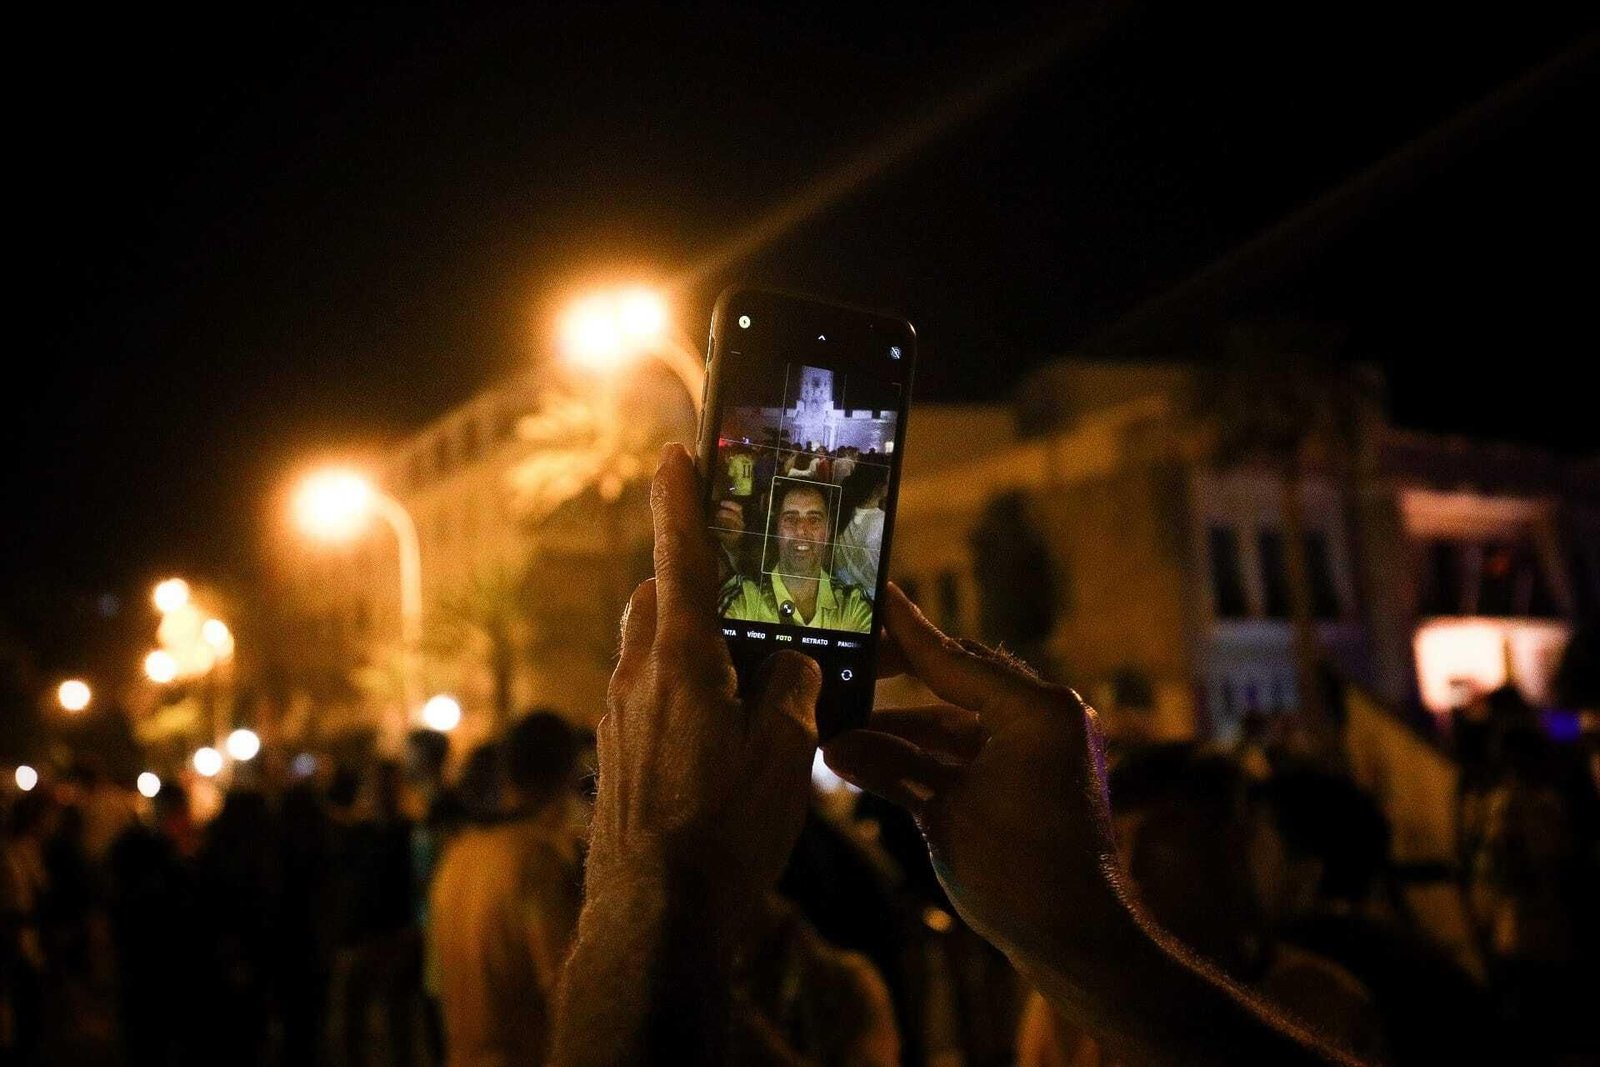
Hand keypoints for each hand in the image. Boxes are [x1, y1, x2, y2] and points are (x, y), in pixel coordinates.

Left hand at [589, 444, 819, 930]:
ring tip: (740, 677)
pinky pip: (645, 698)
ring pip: (648, 652)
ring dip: (685, 644)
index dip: (679, 503)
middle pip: (658, 603)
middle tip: (738, 595)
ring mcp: (617, 721)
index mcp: (681, 665)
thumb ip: (791, 692)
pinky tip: (716, 736)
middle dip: (690, 584)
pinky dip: (677, 692)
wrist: (653, 918)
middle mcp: (638, 680)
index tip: (673, 455)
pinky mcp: (615, 758)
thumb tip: (791, 665)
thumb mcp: (785, 756)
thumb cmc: (724, 833)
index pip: (680, 560)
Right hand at [823, 584, 1130, 972]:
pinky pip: (968, 753)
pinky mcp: (1029, 780)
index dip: (905, 631)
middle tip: (845, 661)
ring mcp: (1039, 749)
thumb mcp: (945, 815)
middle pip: (956, 678)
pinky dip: (924, 756)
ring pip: (956, 720)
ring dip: (902, 726)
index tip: (874, 596)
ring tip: (841, 727)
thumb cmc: (1022, 874)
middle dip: (897, 676)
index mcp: (1035, 711)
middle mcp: (1043, 719)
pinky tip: (871, 758)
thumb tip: (835, 742)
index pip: (952, 658)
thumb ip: (892, 767)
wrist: (1079, 941)